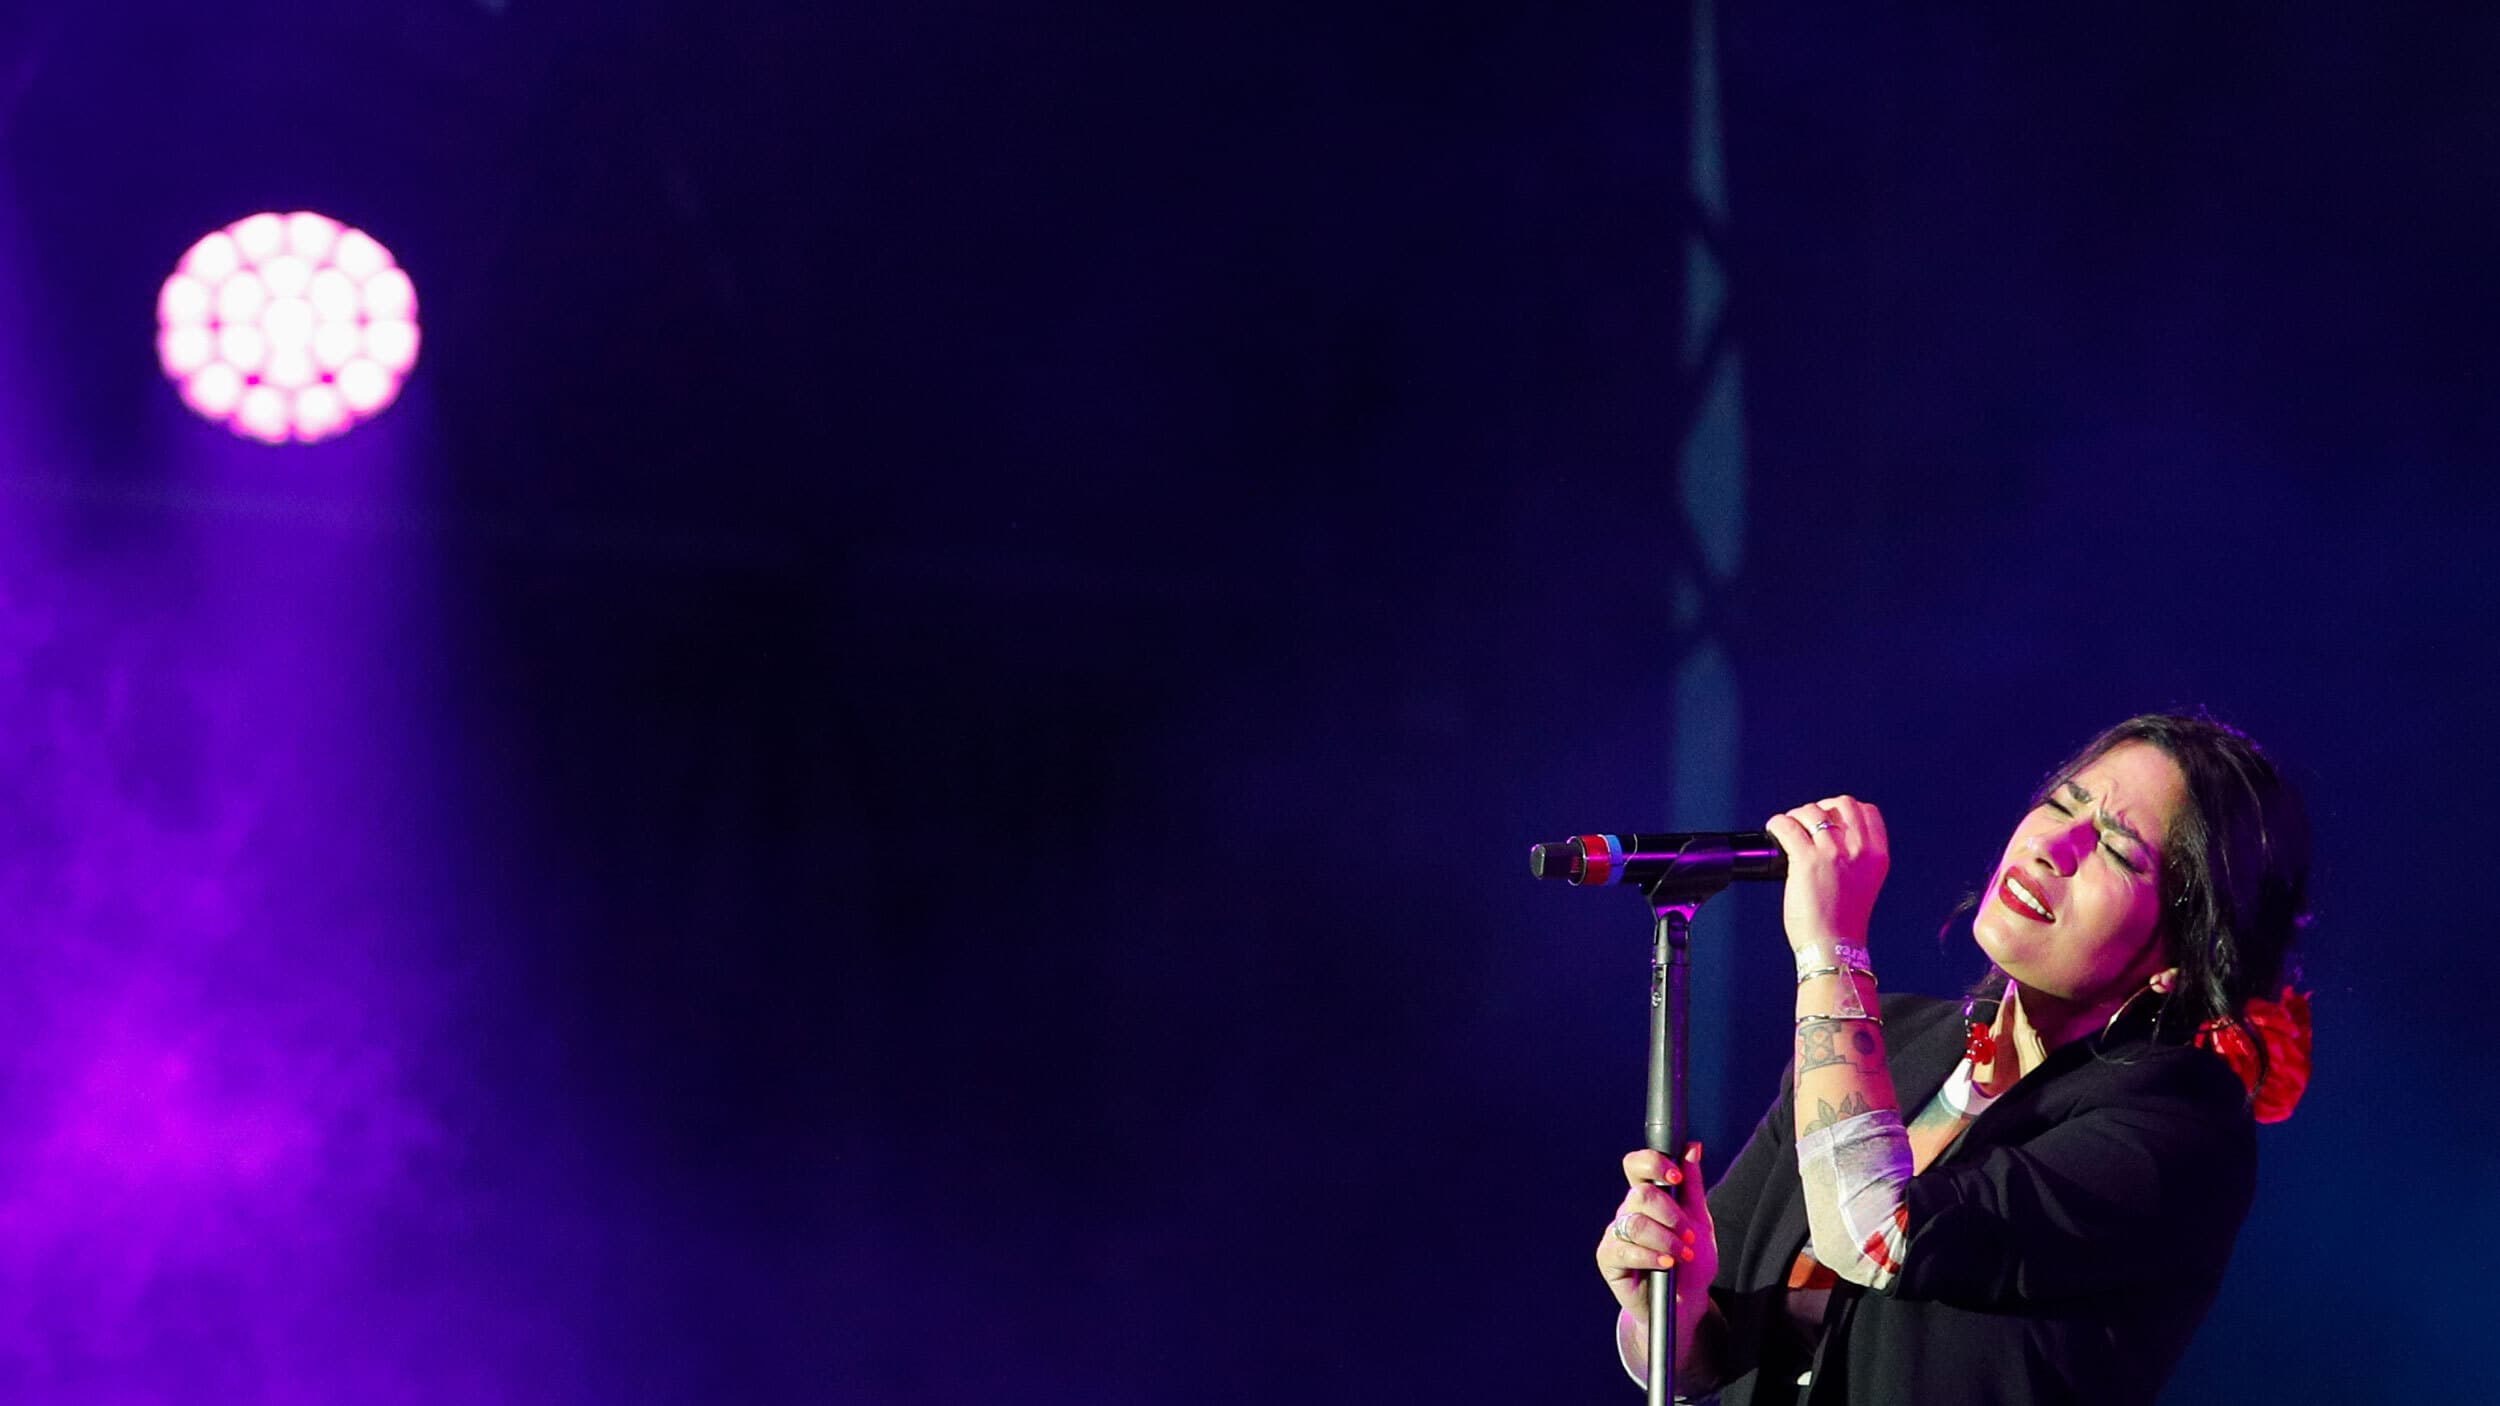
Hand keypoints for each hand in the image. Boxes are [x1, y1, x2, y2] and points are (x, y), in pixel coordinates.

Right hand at [1596, 1143, 1715, 1354]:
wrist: (1684, 1304)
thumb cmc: (1690, 1261)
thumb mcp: (1699, 1221)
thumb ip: (1692, 1184)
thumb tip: (1692, 1146)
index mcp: (1647, 1197)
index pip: (1637, 1164)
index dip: (1653, 1163)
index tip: (1675, 1178)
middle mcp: (1627, 1210)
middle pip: (1640, 1193)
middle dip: (1670, 1214)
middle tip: (1687, 1234)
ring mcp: (1615, 1234)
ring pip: (1635, 1223)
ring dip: (1665, 1240)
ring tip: (1681, 1255)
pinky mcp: (1608, 1258)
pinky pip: (1625, 1250)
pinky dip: (1650, 1256)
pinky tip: (1666, 1265)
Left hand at [1764, 795, 1889, 956]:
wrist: (1834, 947)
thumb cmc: (1844, 922)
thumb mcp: (1865, 882)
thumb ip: (1856, 857)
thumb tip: (1830, 837)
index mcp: (1877, 855)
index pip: (1867, 811)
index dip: (1844, 810)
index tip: (1830, 818)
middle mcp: (1859, 849)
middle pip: (1842, 804)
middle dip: (1821, 808)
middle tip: (1807, 822)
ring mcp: (1833, 852)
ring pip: (1812, 812)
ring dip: (1797, 816)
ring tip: (1789, 829)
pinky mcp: (1807, 860)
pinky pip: (1787, 826)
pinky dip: (1777, 824)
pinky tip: (1774, 830)